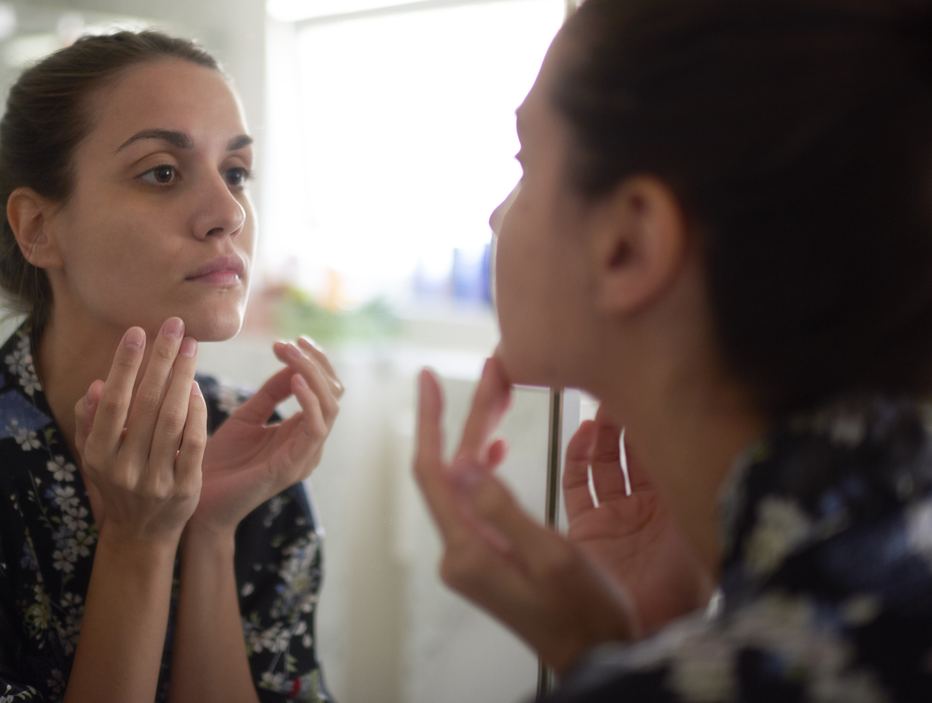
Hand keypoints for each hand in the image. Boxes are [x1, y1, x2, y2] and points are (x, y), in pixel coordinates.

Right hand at [73, 319, 207, 544]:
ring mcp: (156, 481)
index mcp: (98, 455)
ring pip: (172, 419)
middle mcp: (125, 469)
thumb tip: (96, 385)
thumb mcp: (93, 454)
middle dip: (162, 359)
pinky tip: (195, 387)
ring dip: (182, 376)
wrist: (142, 533)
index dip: (126, 364)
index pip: (113, 401)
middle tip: (175, 325)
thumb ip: (89, 420)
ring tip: (189, 347)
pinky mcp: (185, 489)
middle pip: (147, 403)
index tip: (138, 331)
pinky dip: (196, 412)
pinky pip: (193, 441)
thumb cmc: (116, 480)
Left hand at [189, 337, 342, 534]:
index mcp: (301, 433)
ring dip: (313, 374)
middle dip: (316, 362)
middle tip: (292, 342)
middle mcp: (309, 445)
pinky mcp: (292, 467)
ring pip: (330, 407)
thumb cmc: (219, 461)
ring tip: (291, 353)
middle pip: (334, 394)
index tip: (291, 340)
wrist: (197, 500)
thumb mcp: (247, 416)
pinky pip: (316, 428)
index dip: (314, 361)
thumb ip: (271, 393)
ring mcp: (305, 457)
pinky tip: (293, 379)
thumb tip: (292, 361)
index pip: (326, 390)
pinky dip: (309, 400)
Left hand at [413, 359, 637, 674]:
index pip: (432, 472)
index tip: (428, 376)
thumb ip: (502, 507)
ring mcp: (470, 557)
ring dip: (479, 436)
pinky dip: (484, 466)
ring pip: (465, 481)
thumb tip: (462, 462)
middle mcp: (459, 553)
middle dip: (468, 417)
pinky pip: (475, 500)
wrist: (598, 656)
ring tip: (500, 393)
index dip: (429, 420)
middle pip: (451, 470)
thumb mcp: (551, 555)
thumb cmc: (585, 612)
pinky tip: (495, 446)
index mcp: (466, 551)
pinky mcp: (486, 558)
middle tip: (490, 370)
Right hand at [564, 409, 713, 633]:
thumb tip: (697, 438)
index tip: (653, 389)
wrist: (646, 633)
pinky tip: (581, 434)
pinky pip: (579, 484)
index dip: (661, 418)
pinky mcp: (590, 527)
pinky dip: (578, 458)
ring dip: (604, 433)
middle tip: (622, 385)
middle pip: (636, 449)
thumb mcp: (693, 526)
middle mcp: (650, 506)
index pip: (668, 448)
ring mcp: (619, 515)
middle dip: (630, 417)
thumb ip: (685, 483)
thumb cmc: (679, 590)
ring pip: (608, 461)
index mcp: (678, 503)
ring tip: (600, 404)